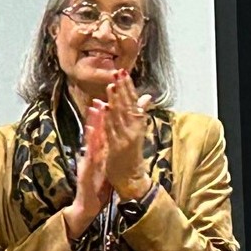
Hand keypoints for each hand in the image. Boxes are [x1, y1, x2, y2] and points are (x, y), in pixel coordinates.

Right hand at [63, 99, 113, 238]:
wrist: (87, 206)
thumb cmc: (96, 189)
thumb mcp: (104, 169)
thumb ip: (105, 156)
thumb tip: (110, 144)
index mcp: (97, 155)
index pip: (101, 134)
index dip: (104, 119)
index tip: (107, 103)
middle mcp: (91, 155)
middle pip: (95, 133)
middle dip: (97, 116)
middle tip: (98, 99)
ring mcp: (87, 162)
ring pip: (91, 141)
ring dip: (92, 125)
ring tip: (94, 110)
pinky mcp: (86, 170)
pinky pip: (90, 156)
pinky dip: (91, 144)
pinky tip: (92, 134)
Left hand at [102, 70, 151, 198]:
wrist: (131, 177)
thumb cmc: (132, 154)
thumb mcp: (137, 131)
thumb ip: (139, 113)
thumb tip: (146, 96)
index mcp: (138, 124)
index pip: (133, 101)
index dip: (128, 87)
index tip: (123, 73)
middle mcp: (134, 129)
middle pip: (127, 105)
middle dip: (122, 88)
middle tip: (118, 72)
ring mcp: (125, 138)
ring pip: (120, 116)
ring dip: (115, 100)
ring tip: (111, 86)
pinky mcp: (117, 147)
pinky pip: (111, 130)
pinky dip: (108, 118)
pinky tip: (104, 108)